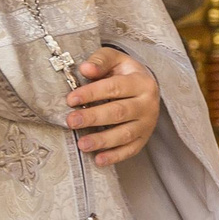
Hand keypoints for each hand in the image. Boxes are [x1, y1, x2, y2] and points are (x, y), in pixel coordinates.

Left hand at [67, 51, 159, 165]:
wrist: (145, 86)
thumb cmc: (124, 73)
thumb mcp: (115, 60)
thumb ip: (100, 61)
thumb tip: (86, 68)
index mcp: (141, 82)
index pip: (114, 88)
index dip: (92, 93)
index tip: (71, 99)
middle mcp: (148, 104)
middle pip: (119, 112)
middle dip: (93, 118)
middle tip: (71, 121)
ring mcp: (147, 124)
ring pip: (125, 134)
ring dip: (102, 140)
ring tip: (82, 144)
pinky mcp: (144, 138)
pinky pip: (130, 150)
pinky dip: (115, 156)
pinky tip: (98, 160)